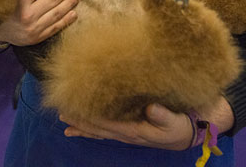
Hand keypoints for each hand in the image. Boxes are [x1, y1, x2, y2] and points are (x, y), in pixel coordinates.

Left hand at [60, 104, 193, 150]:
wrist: (183, 136)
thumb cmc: (177, 126)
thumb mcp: (173, 120)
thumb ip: (163, 115)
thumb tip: (151, 108)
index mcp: (134, 129)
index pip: (107, 123)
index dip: (92, 117)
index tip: (77, 109)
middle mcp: (125, 133)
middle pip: (97, 128)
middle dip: (80, 121)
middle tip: (63, 113)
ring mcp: (123, 133)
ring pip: (97, 130)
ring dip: (80, 125)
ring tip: (64, 120)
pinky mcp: (125, 130)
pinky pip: (102, 131)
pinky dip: (88, 130)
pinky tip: (74, 129)